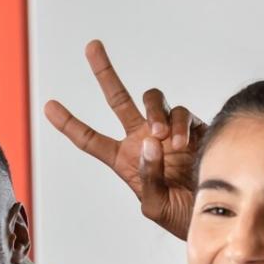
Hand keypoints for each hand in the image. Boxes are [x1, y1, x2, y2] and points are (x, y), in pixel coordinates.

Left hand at [43, 39, 203, 239]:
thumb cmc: (179, 218)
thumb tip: (148, 143)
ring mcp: (166, 131)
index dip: (69, 123)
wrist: (214, 214)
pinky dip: (179, 124)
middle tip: (91, 46)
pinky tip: (181, 143)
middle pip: (117, 99)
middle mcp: (142, 139)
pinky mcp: (193, 128)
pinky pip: (180, 112)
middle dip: (104, 72)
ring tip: (160, 136)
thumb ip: (146, 176)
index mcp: (123, 159)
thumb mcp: (155, 205)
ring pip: (152, 99)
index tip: (48, 106)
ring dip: (155, 112)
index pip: (90, 139)